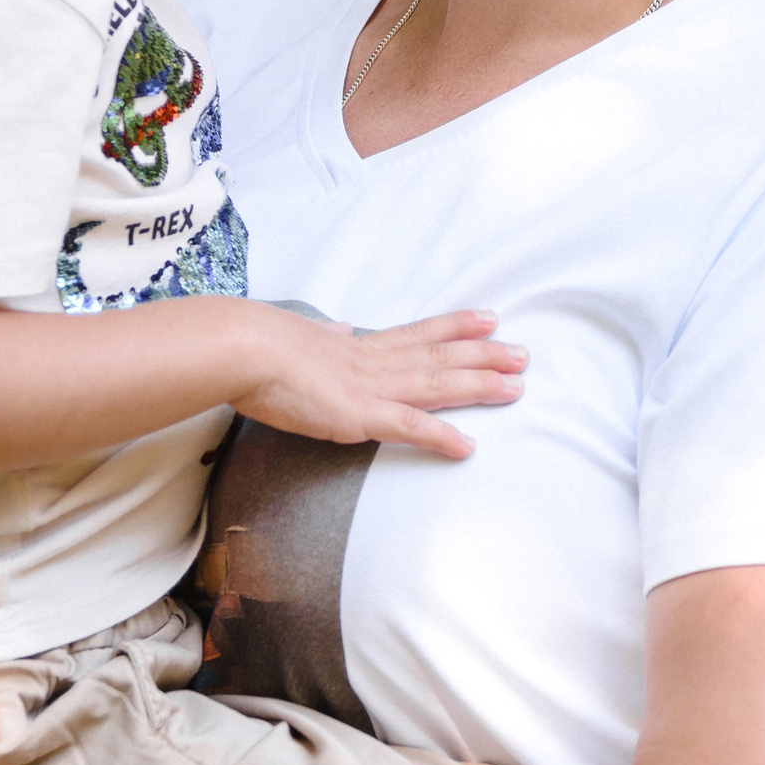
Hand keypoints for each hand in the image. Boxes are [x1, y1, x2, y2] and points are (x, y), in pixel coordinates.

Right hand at [224, 303, 522, 456]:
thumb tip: (337, 328)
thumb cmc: (255, 343)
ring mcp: (368, 388)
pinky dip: (439, 436)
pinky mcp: (357, 415)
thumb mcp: (298, 333)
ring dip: (479, 385)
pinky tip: (466, 446)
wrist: (241, 347)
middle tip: (523, 353)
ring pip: (436, 383)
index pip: (416, 334)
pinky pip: (408, 427)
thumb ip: (325, 336)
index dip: (454, 326)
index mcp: (356, 346)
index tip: (486, 318)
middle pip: (439, 356)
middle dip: (484, 355)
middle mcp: (372, 362)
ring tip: (516, 384)